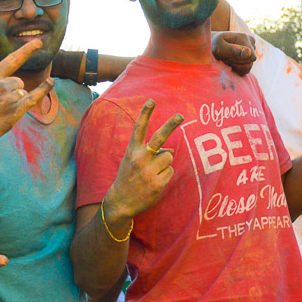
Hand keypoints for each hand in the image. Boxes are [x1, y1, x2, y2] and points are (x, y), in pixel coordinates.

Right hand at [0, 40, 53, 149]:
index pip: (13, 59)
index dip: (27, 50)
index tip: (38, 42)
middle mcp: (1, 84)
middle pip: (18, 81)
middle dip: (12, 90)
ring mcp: (9, 98)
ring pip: (22, 90)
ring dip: (16, 98)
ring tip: (0, 109)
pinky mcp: (16, 110)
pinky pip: (34, 96)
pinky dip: (43, 89)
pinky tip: (51, 82)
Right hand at [105, 100, 183, 219]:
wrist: (121, 201)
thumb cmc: (129, 177)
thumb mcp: (133, 161)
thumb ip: (150, 152)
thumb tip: (171, 149)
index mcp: (132, 150)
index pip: (139, 128)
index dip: (145, 113)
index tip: (152, 101)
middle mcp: (140, 158)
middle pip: (159, 138)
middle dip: (170, 125)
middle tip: (180, 115)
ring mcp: (148, 171)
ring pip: (169, 156)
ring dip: (165, 162)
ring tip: (154, 172)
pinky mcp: (157, 183)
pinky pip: (170, 172)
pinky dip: (165, 175)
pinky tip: (155, 182)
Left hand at [213, 31, 255, 75]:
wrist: (209, 45)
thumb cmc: (212, 45)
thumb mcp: (218, 48)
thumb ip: (232, 50)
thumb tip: (249, 52)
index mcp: (244, 37)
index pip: (251, 57)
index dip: (239, 60)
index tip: (226, 56)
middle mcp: (250, 41)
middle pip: (250, 62)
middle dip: (237, 63)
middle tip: (225, 58)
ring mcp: (250, 48)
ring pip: (248, 66)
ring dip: (236, 66)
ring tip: (226, 59)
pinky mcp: (248, 55)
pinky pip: (246, 68)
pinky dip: (237, 68)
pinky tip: (229, 62)